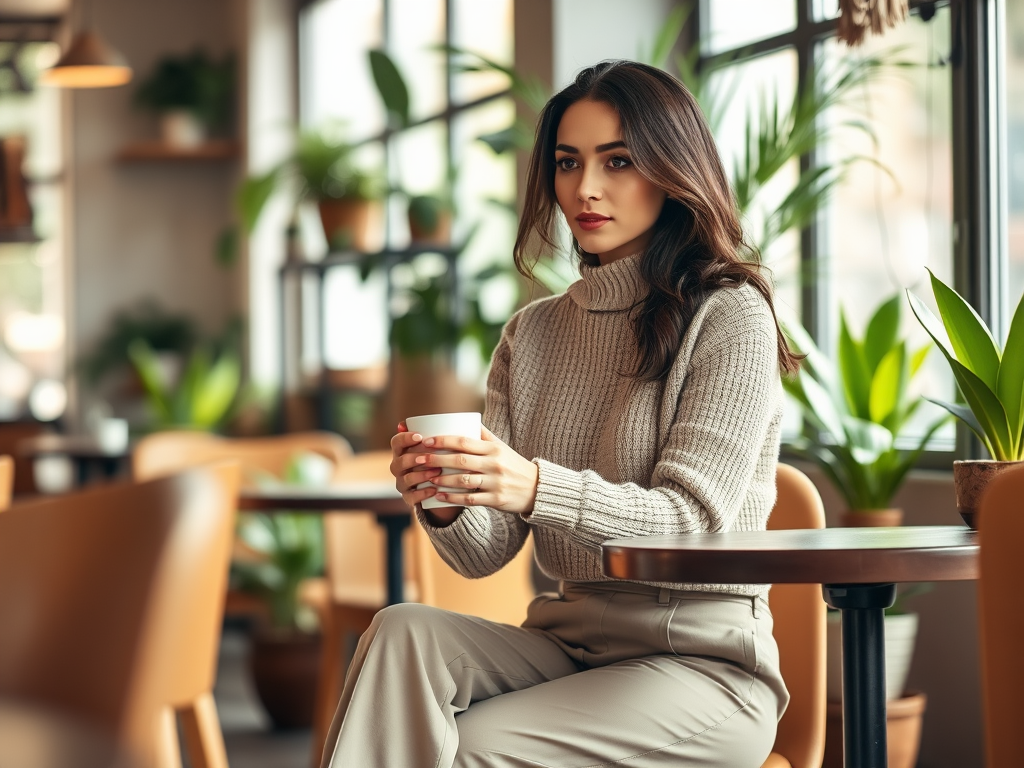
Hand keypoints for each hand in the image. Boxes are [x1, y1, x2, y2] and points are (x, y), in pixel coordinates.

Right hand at [390, 423, 446, 510]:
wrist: (442, 485)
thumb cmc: (439, 459)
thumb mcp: (438, 445)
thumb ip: (435, 432)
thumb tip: (430, 417)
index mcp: (402, 452)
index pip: (396, 442)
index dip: (405, 439)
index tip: (420, 436)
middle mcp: (399, 467)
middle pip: (398, 462)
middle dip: (412, 459)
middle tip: (428, 457)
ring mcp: (402, 483)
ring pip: (404, 480)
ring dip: (419, 475)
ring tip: (436, 472)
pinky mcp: (409, 498)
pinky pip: (411, 497)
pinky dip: (422, 493)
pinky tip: (434, 489)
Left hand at [408, 427, 538, 514]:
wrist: (537, 488)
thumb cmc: (513, 464)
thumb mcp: (501, 447)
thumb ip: (484, 435)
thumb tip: (466, 418)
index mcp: (493, 449)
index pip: (464, 442)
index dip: (443, 441)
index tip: (426, 441)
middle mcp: (494, 464)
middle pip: (460, 460)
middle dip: (437, 459)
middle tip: (418, 459)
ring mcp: (495, 483)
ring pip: (463, 480)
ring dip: (442, 480)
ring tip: (427, 478)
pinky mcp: (496, 500)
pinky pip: (470, 499)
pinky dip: (453, 498)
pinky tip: (439, 496)